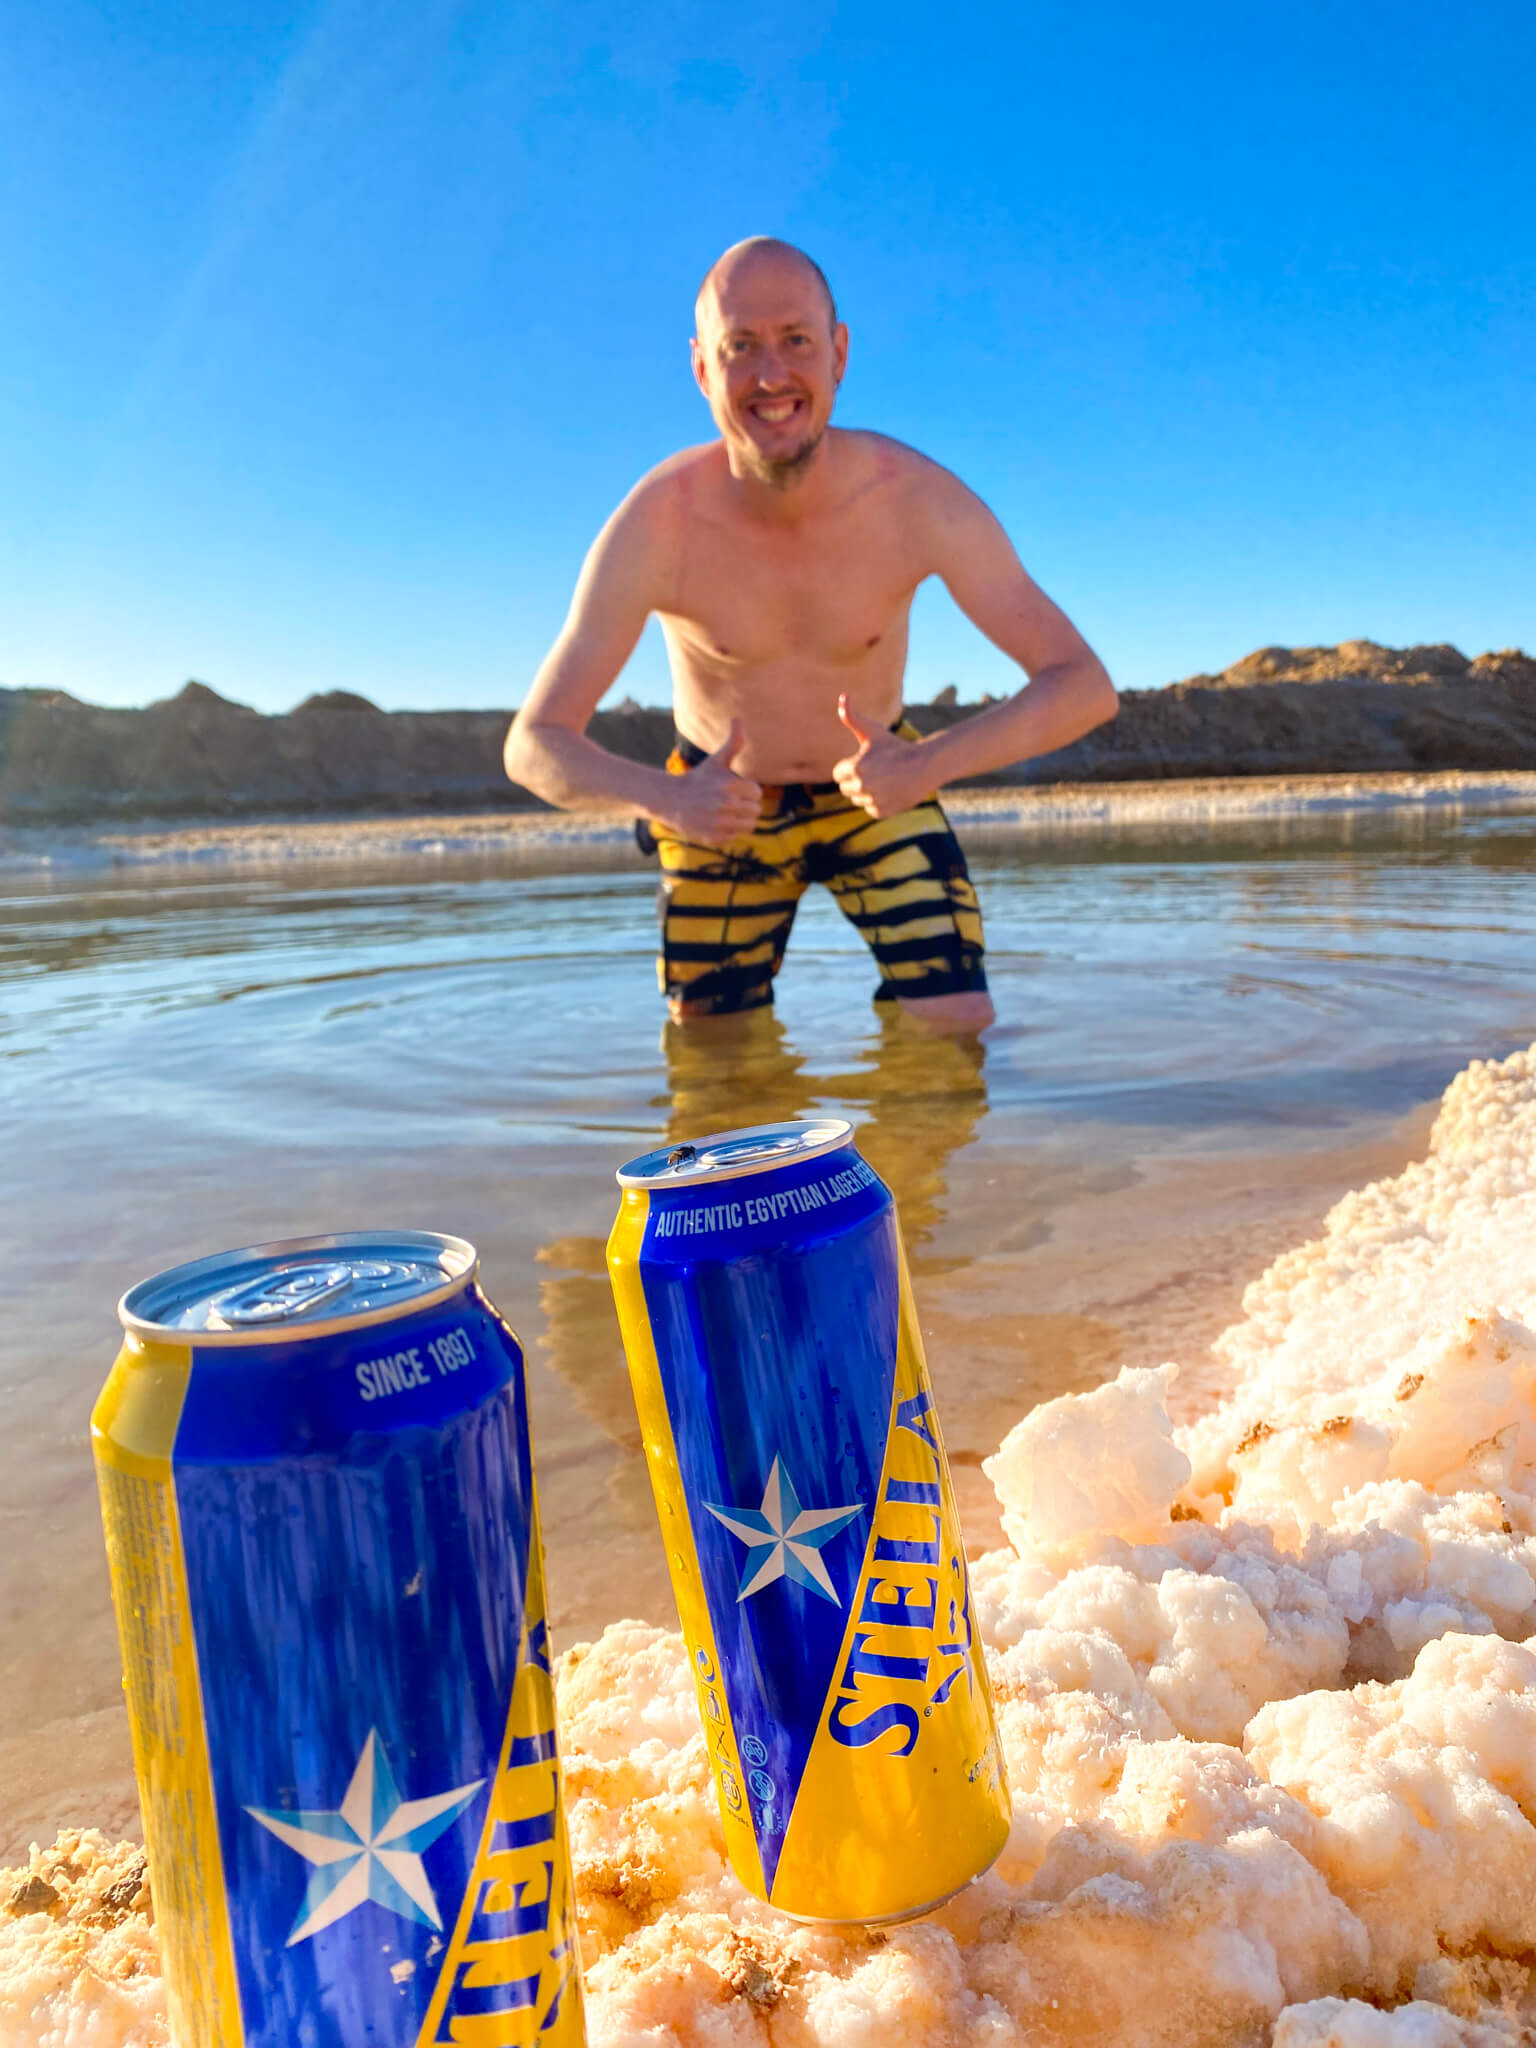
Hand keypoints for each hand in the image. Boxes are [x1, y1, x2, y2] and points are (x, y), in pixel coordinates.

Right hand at [657, 718, 762, 846]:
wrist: (671, 800)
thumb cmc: (699, 779)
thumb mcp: (716, 761)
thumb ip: (733, 743)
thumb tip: (739, 719)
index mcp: (730, 784)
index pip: (757, 793)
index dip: (747, 791)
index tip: (733, 789)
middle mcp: (725, 803)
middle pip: (755, 811)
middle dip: (745, 806)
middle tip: (728, 802)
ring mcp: (719, 822)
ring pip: (749, 826)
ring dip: (741, 821)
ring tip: (725, 813)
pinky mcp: (713, 837)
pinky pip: (735, 837)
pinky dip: (728, 832)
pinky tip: (715, 823)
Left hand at [833, 697, 937, 818]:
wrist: (924, 766)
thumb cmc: (896, 747)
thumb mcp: (873, 731)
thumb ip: (853, 717)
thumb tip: (843, 696)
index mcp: (854, 767)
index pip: (838, 774)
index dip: (850, 767)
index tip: (866, 762)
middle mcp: (861, 786)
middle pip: (846, 788)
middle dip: (858, 780)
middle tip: (877, 771)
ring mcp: (871, 800)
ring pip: (858, 799)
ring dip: (868, 792)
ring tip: (885, 780)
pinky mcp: (881, 812)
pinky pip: (870, 809)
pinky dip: (879, 803)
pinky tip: (891, 791)